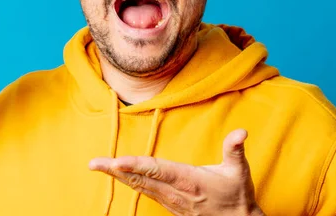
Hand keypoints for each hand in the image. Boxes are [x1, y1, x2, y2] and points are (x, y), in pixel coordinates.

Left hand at [89, 129, 264, 215]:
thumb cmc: (237, 195)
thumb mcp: (238, 171)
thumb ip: (235, 149)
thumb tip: (241, 132)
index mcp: (189, 180)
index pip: (158, 170)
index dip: (137, 165)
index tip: (118, 161)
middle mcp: (175, 192)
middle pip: (140, 180)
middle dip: (115, 171)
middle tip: (94, 163)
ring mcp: (170, 200)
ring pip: (138, 187)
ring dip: (117, 176)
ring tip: (99, 166)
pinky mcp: (169, 204)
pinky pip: (143, 191)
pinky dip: (128, 182)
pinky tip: (117, 175)